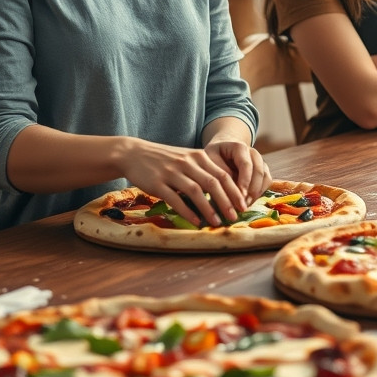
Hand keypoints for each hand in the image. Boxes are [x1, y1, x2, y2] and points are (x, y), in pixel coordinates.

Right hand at [118, 143, 251, 226]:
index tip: (243, 205)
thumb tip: (225, 190)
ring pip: (196, 192)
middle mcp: (187, 163)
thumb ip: (204, 170)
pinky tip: (196, 222)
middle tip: (235, 217)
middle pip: (213, 183)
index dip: (235, 191)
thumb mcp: (187, 158)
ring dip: (209, 209)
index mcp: (198, 156)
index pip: (223, 174)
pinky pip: (175, 199)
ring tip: (217, 222)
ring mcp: (172, 172)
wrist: (134, 153)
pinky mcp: (157, 183)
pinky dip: (188, 212)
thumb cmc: (164, 159)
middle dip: (227, 202)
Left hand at [205, 139, 270, 205]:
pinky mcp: (263, 170)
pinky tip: (249, 202)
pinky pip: (267, 182)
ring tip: (245, 206)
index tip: (240, 196)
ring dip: (257, 193)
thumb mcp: (210, 161)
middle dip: (252, 190)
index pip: (246, 165)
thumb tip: (230, 191)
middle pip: (259, 172)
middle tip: (243, 205)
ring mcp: (260, 161)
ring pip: (265, 177)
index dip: (244, 181)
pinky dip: (260, 193)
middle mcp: (253, 153)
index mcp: (239, 147)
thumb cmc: (213, 157)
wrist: (221, 151)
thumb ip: (220, 173)